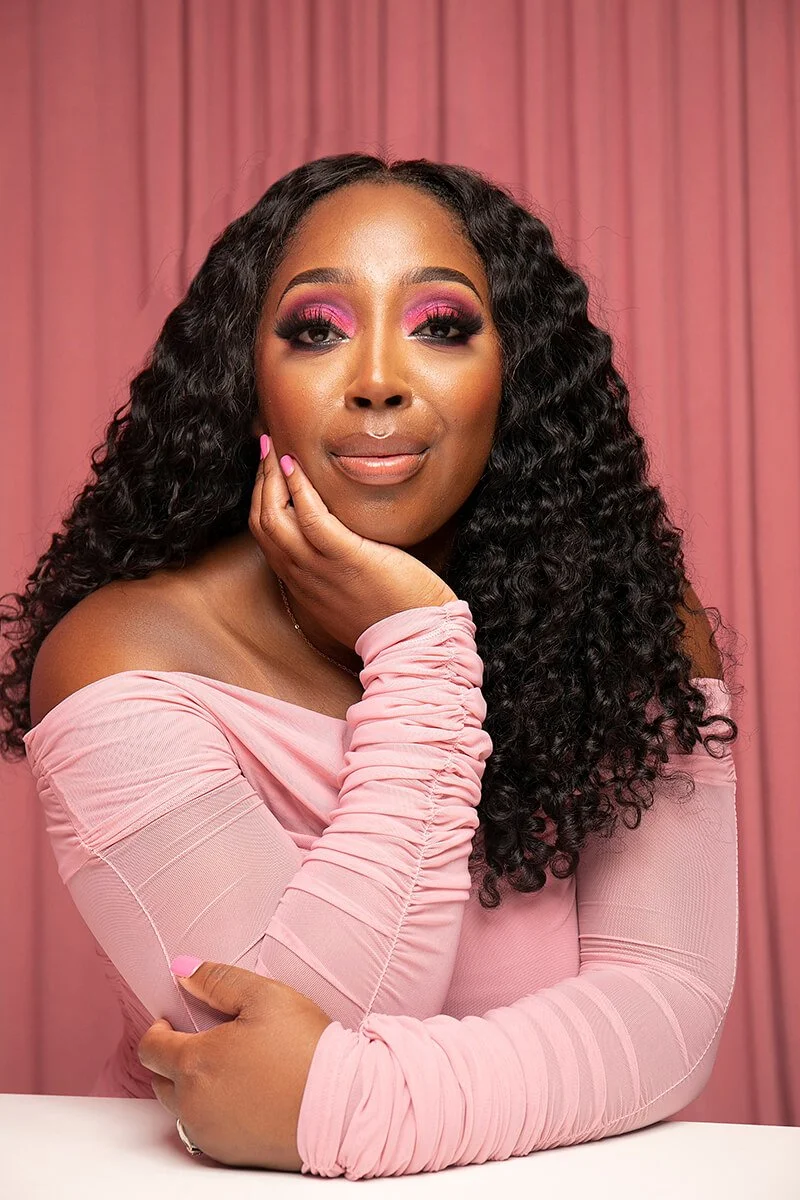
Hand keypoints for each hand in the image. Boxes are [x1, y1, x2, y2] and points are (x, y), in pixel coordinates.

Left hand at [137, 960, 332, 1171]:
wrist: (341, 1108)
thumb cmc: (306, 1049)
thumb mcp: (265, 996)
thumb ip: (218, 980)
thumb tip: (183, 971)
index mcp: (195, 1063)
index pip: (150, 1049)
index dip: (156, 1031)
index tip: (170, 1022)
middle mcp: (192, 1105)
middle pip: (160, 1081)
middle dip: (172, 1059)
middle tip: (202, 1043)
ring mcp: (210, 1134)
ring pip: (180, 1109)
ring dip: (191, 1088)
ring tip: (226, 1069)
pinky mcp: (229, 1154)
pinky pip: (205, 1130)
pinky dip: (213, 1113)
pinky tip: (243, 1096)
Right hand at [250, 435, 457, 650]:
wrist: (416, 642)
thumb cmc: (395, 617)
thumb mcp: (351, 596)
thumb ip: (338, 572)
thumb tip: (344, 543)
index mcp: (303, 584)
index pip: (266, 537)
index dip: (261, 500)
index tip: (267, 471)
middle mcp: (302, 577)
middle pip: (262, 523)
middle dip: (259, 481)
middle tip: (265, 448)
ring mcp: (321, 570)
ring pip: (275, 519)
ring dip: (270, 477)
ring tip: (275, 447)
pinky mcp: (347, 560)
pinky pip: (311, 519)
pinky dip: (299, 490)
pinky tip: (296, 466)